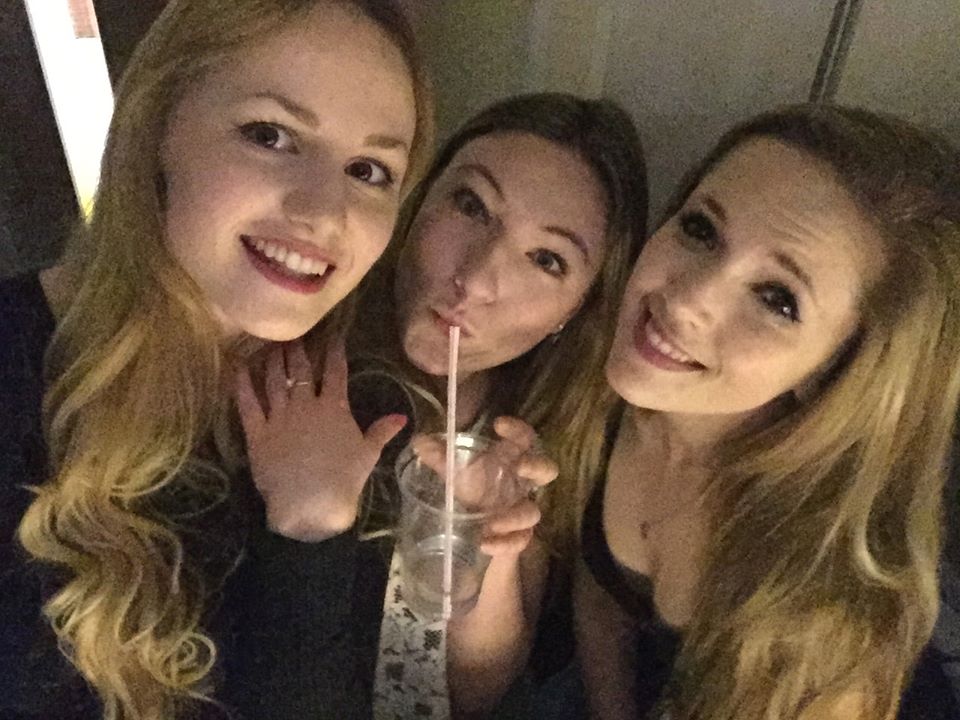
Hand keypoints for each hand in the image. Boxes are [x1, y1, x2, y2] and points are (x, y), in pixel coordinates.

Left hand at [235, 339, 406, 540]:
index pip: (335, 371)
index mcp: (334, 408)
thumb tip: (402, 417)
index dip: (334, 352)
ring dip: (273, 361)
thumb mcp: (368, 454)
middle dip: (299, 350)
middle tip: (295, 336)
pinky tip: (239, 367)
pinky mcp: (257, 433)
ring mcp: (279, 417)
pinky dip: (242, 384)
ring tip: (272, 346)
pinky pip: (247, 403)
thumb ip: (382, 431)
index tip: (333, 336)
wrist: (310, 504)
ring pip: (274, 380)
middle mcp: (305, 405)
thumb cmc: (344, 480)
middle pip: (301, 370)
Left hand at [410, 416, 557, 556]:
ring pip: (533, 512)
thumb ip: (438, 458)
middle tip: (520, 467)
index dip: (517, 429)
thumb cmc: (469, 492)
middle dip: (538, 466)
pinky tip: (486, 544)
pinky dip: (505, 544)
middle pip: (547, 470)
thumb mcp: (452, 474)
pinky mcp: (518, 538)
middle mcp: (520, 485)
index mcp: (509, 462)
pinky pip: (521, 541)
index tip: (498, 425)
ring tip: (491, 524)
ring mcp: (521, 512)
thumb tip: (419, 441)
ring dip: (515, 517)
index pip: (524, 439)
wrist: (473, 532)